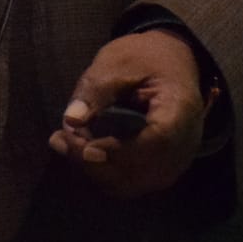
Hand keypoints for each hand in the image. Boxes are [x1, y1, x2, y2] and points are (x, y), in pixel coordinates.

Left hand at [49, 29, 212, 198]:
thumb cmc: (147, 58)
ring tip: (63, 142)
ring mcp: (175, 161)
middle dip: (94, 162)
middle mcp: (184, 145)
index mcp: (180, 110)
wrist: (175, 65)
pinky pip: (130, 181)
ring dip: (93, 170)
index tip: (83, 146)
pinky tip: (78, 150)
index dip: (118, 150)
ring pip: (131, 183)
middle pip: (139, 171)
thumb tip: (71, 120)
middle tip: (59, 138)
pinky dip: (102, 171)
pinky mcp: (161, 169)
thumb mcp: (118, 61)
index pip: (156, 142)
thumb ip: (96, 90)